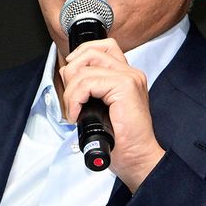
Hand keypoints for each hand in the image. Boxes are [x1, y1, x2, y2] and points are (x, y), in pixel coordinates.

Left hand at [59, 38, 165, 191]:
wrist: (137, 157)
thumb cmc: (120, 139)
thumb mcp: (100, 107)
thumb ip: (90, 87)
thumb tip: (68, 74)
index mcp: (126, 75)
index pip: (101, 47)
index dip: (79, 58)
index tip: (70, 79)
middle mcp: (130, 72)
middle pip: (91, 51)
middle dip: (71, 71)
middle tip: (71, 97)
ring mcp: (129, 78)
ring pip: (85, 68)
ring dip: (71, 92)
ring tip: (74, 111)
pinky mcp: (125, 87)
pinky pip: (87, 83)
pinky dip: (75, 98)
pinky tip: (77, 114)